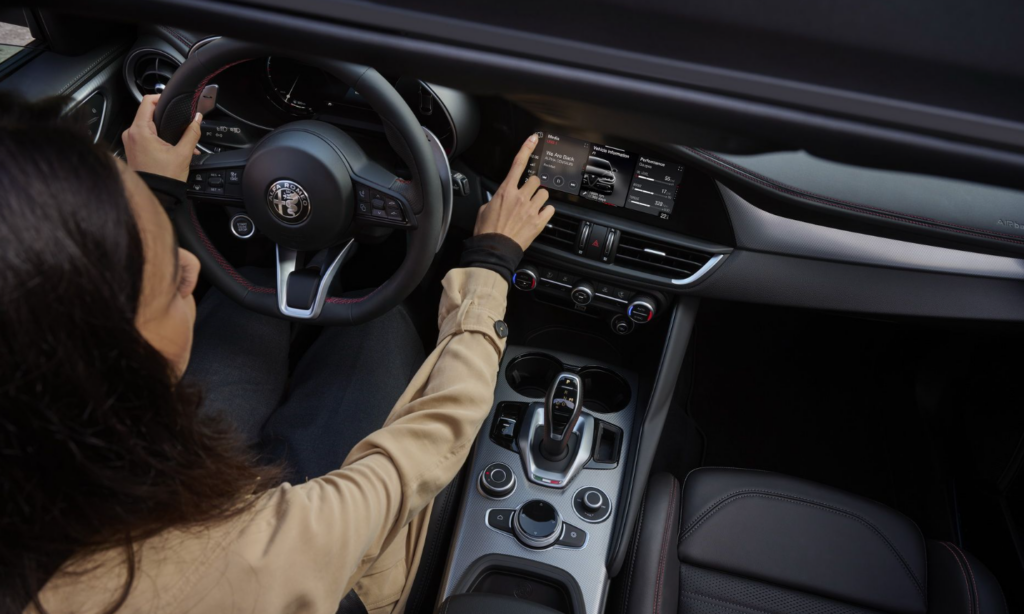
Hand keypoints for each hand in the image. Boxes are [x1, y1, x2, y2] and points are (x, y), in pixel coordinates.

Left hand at [122, 94, 201, 182]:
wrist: (156, 196)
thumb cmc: (164, 178)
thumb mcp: (183, 153)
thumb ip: (192, 133)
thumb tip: (197, 119)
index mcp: (139, 131)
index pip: (147, 102)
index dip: (161, 98)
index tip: (172, 102)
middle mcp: (130, 134)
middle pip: (148, 114)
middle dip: (165, 117)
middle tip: (179, 125)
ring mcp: (129, 142)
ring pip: (147, 126)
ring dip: (163, 130)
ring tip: (178, 141)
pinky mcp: (132, 149)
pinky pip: (144, 137)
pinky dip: (157, 139)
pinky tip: (170, 148)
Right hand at [474, 134, 554, 249]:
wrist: (493, 249)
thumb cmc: (487, 231)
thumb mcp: (485, 209)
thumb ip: (496, 199)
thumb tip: (500, 199)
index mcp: (505, 191)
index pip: (518, 163)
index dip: (526, 148)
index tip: (533, 139)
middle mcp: (520, 197)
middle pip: (535, 180)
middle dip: (533, 187)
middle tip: (527, 196)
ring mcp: (531, 209)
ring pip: (544, 194)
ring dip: (540, 199)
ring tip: (532, 208)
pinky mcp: (539, 222)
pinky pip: (550, 209)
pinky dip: (546, 212)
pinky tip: (539, 217)